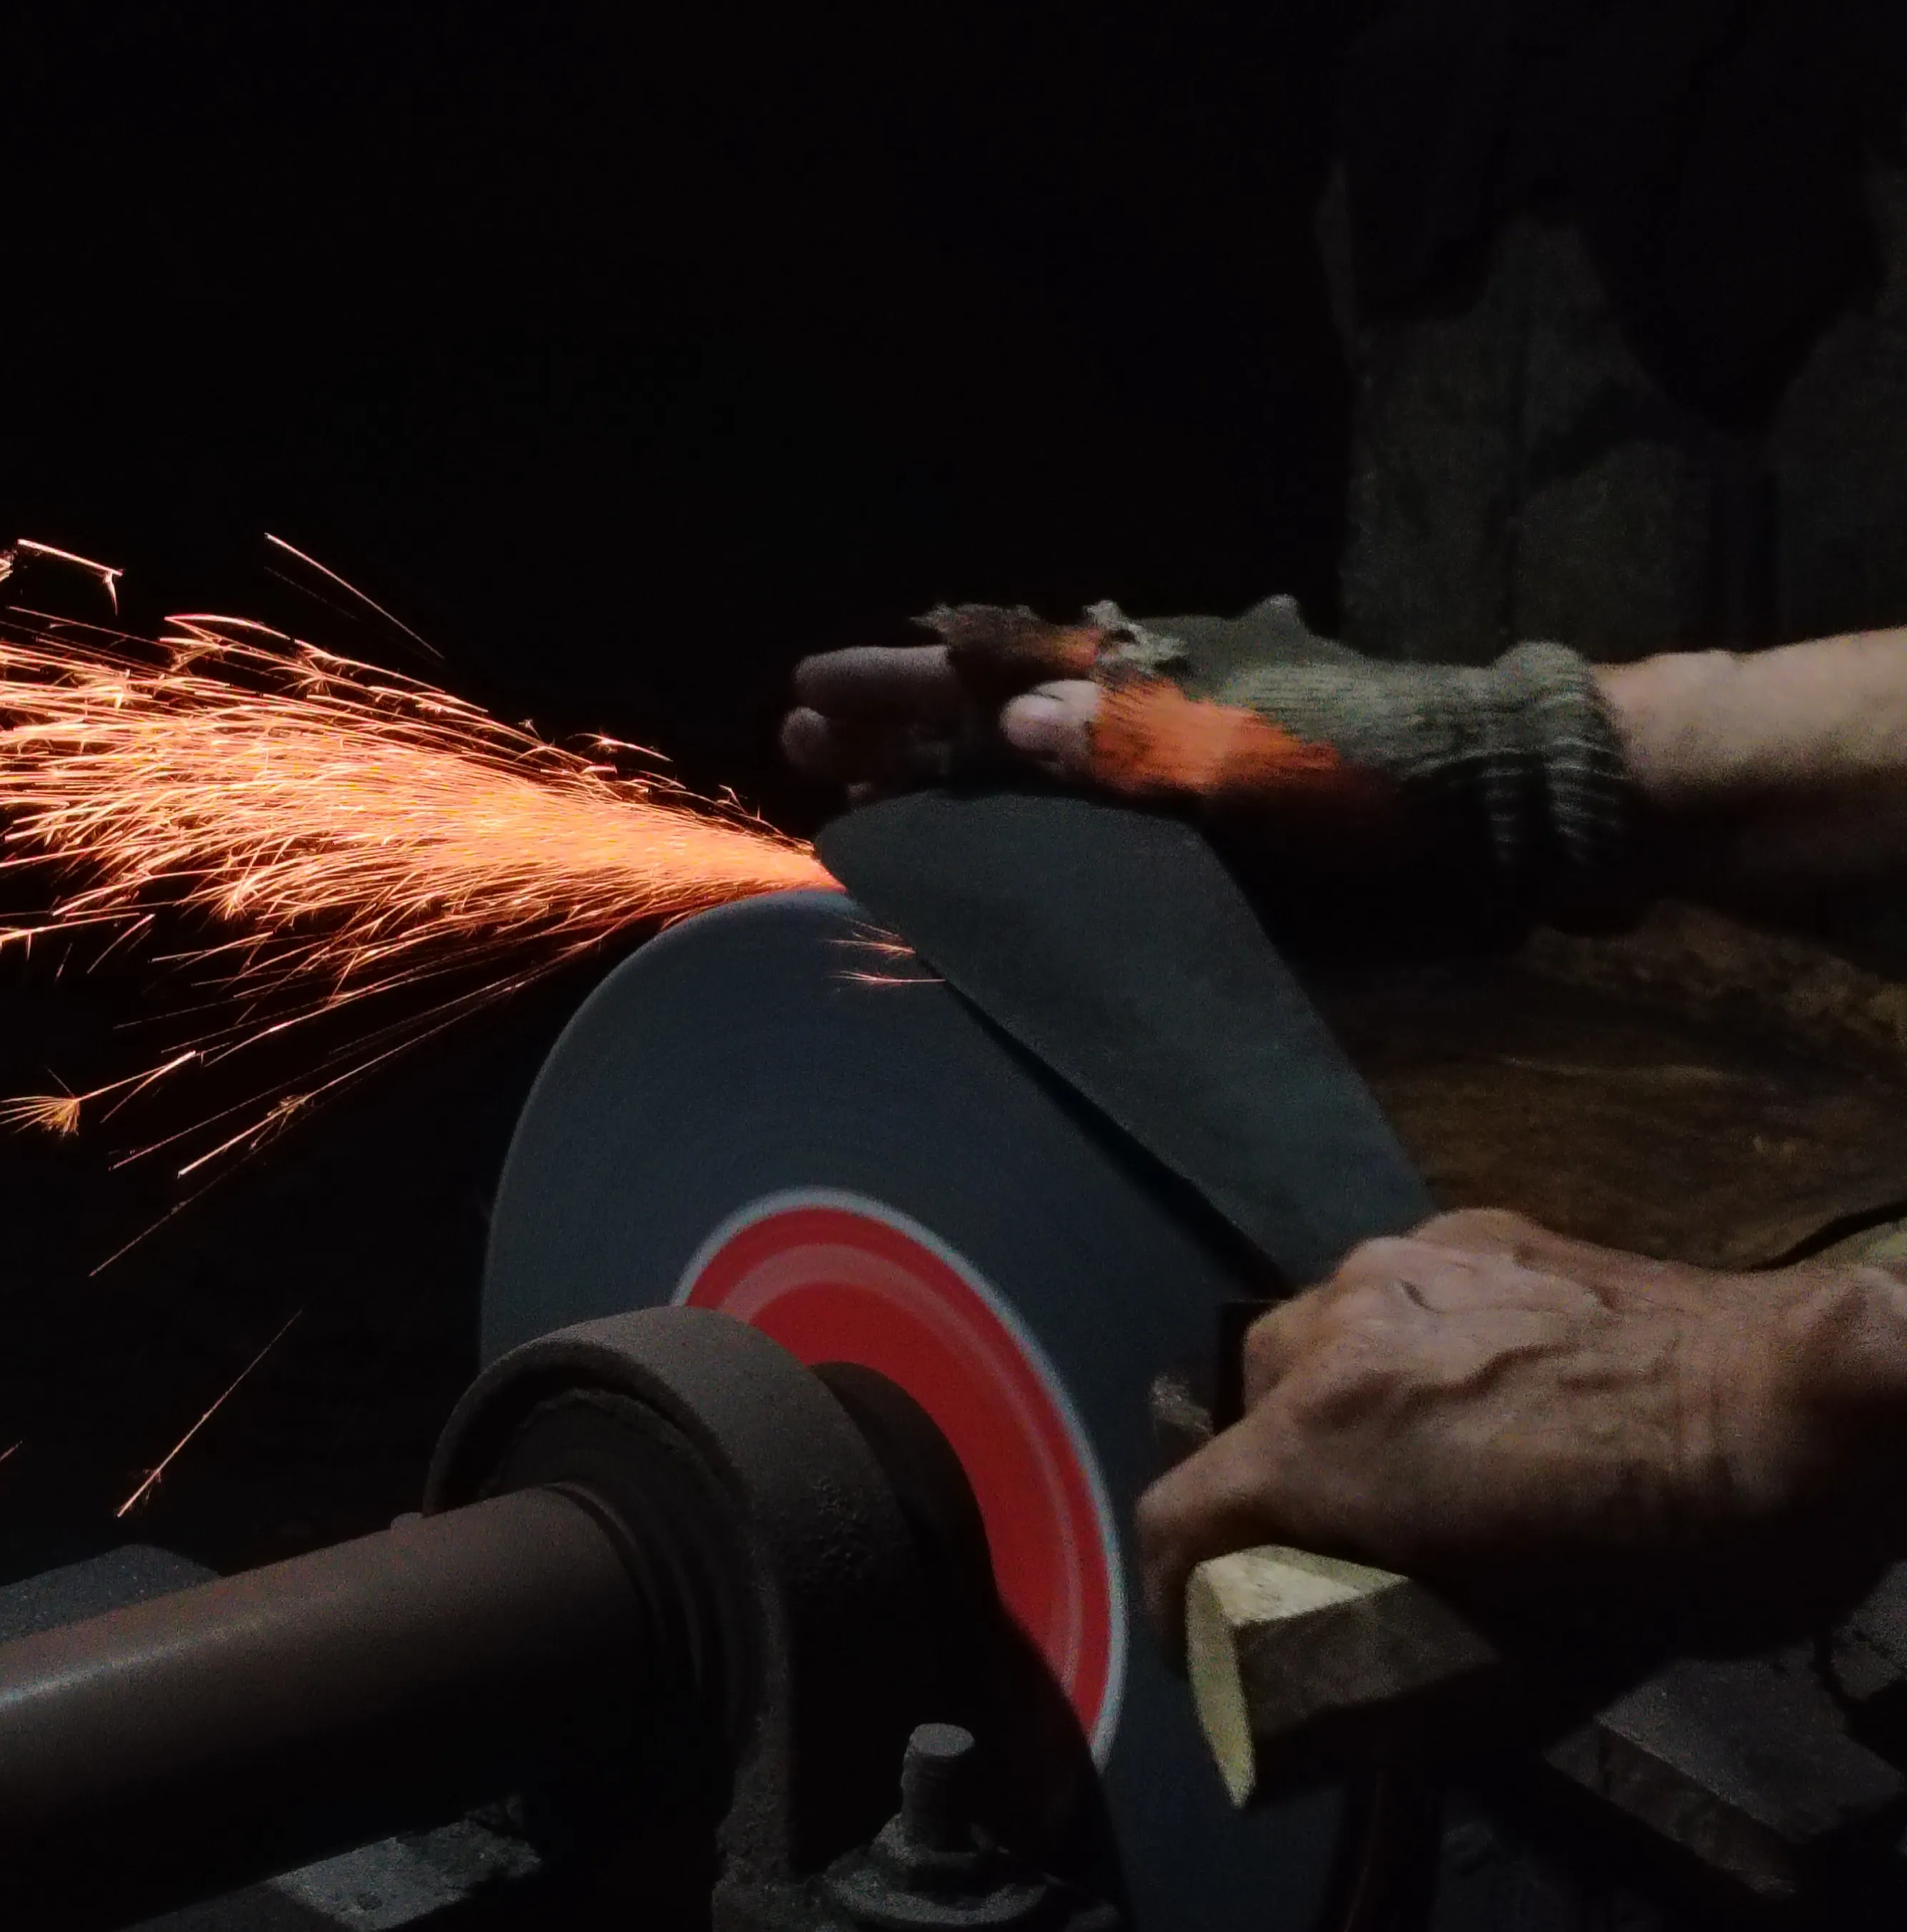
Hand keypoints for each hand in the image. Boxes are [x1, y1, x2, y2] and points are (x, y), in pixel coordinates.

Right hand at [781, 599, 1637, 927]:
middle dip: (897, 728)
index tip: (808, 690)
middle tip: (800, 739)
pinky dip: (1017, 846)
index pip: (994, 672)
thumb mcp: (1265, 756)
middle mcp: (1144, 722)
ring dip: (941, 783)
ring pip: (1026, 777)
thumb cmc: (1393, 777)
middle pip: (993, 720)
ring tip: (855, 797)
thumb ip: (1138, 746)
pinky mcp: (1207, 845)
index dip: (901, 683)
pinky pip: (1083, 842)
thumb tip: (1008, 731)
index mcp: (1149, 679)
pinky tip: (977, 872)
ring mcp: (1172, 782)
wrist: (1518, 819)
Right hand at [1133, 1210, 1906, 1644]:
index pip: (1180, 1518)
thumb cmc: (1683, 1552)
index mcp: (1325, 1445)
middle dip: (1268, 1494)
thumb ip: (1424, 1665)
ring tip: (1409, 1461)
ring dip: (1330, 1408)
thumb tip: (1383, 1728)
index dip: (1173, 1599)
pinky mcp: (1477, 1230)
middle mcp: (1336, 1335)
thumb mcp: (1542, 1662)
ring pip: (1309, 1341)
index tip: (1201, 1647)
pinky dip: (1404, 1350)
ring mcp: (1405, 1265)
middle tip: (1333, 1556)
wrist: (1812, 1407)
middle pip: (1242, 1420)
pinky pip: (1394, 1295)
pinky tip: (1480, 1386)